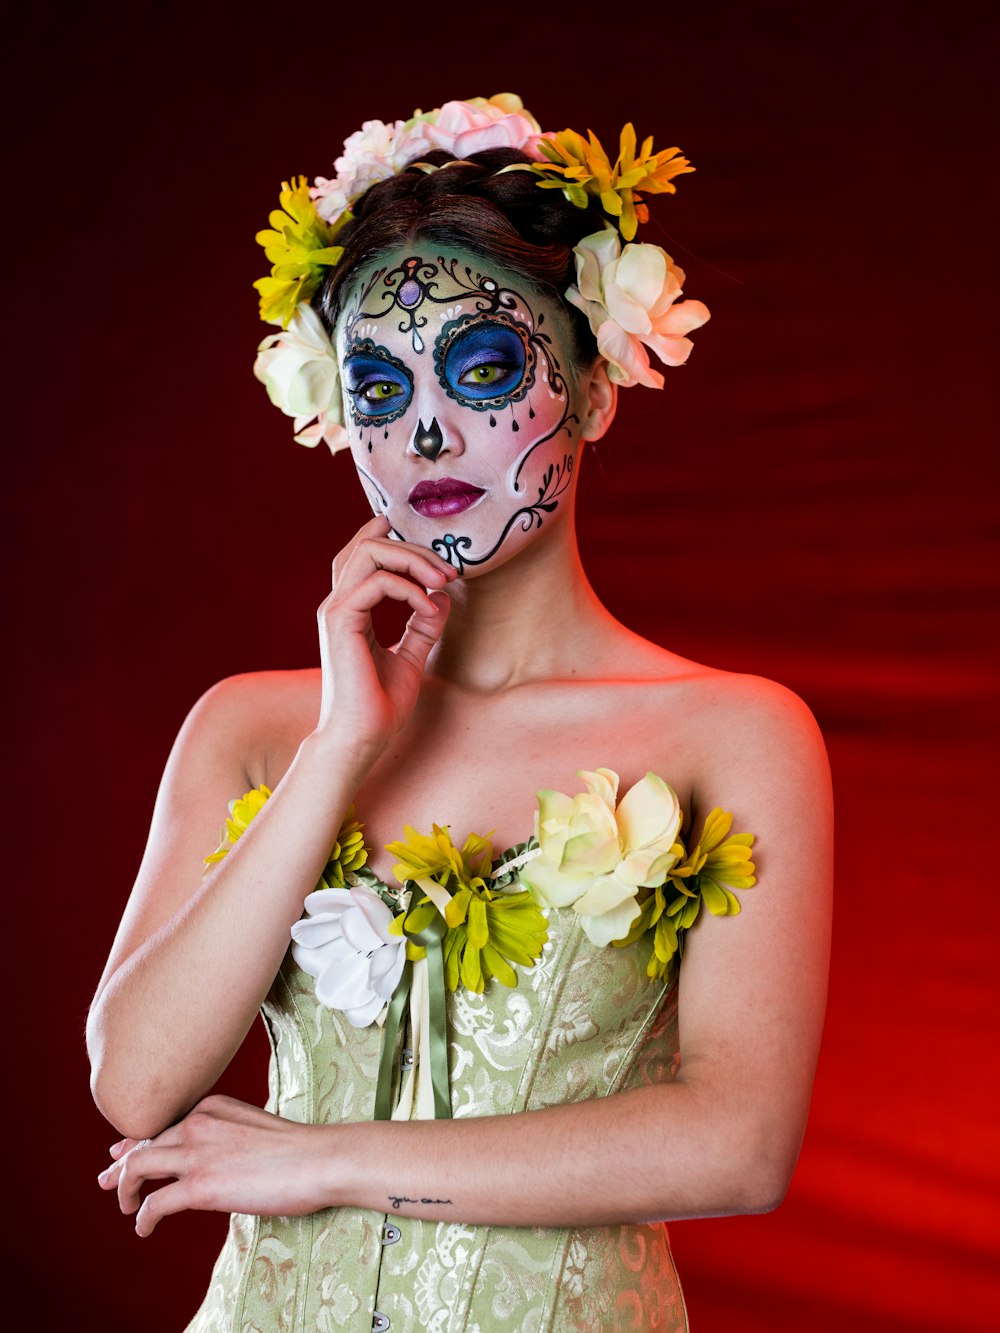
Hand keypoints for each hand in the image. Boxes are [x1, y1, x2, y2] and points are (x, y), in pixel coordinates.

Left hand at [97, 1095, 335, 1236]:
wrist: (319, 1159)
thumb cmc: (298, 1149)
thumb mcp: (253, 1127)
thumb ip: (225, 1136)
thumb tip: (212, 1161)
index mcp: (212, 1107)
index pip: (163, 1124)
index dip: (137, 1141)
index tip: (122, 1154)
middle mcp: (198, 1123)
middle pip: (144, 1143)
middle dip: (120, 1164)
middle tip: (107, 1181)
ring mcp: (198, 1153)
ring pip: (138, 1167)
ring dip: (125, 1188)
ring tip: (126, 1206)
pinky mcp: (201, 1185)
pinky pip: (155, 1203)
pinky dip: (143, 1217)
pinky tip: (143, 1228)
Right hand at [316, 515, 456, 756]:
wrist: (361, 736)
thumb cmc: (380, 704)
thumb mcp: (412, 657)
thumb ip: (423, 626)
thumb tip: (441, 596)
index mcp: (349, 610)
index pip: (361, 557)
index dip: (388, 539)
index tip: (432, 551)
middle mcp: (338, 605)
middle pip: (368, 548)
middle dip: (413, 549)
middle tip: (448, 571)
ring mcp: (336, 610)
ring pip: (369, 554)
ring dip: (413, 559)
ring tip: (443, 580)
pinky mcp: (341, 622)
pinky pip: (378, 583)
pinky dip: (410, 589)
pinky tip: (429, 608)